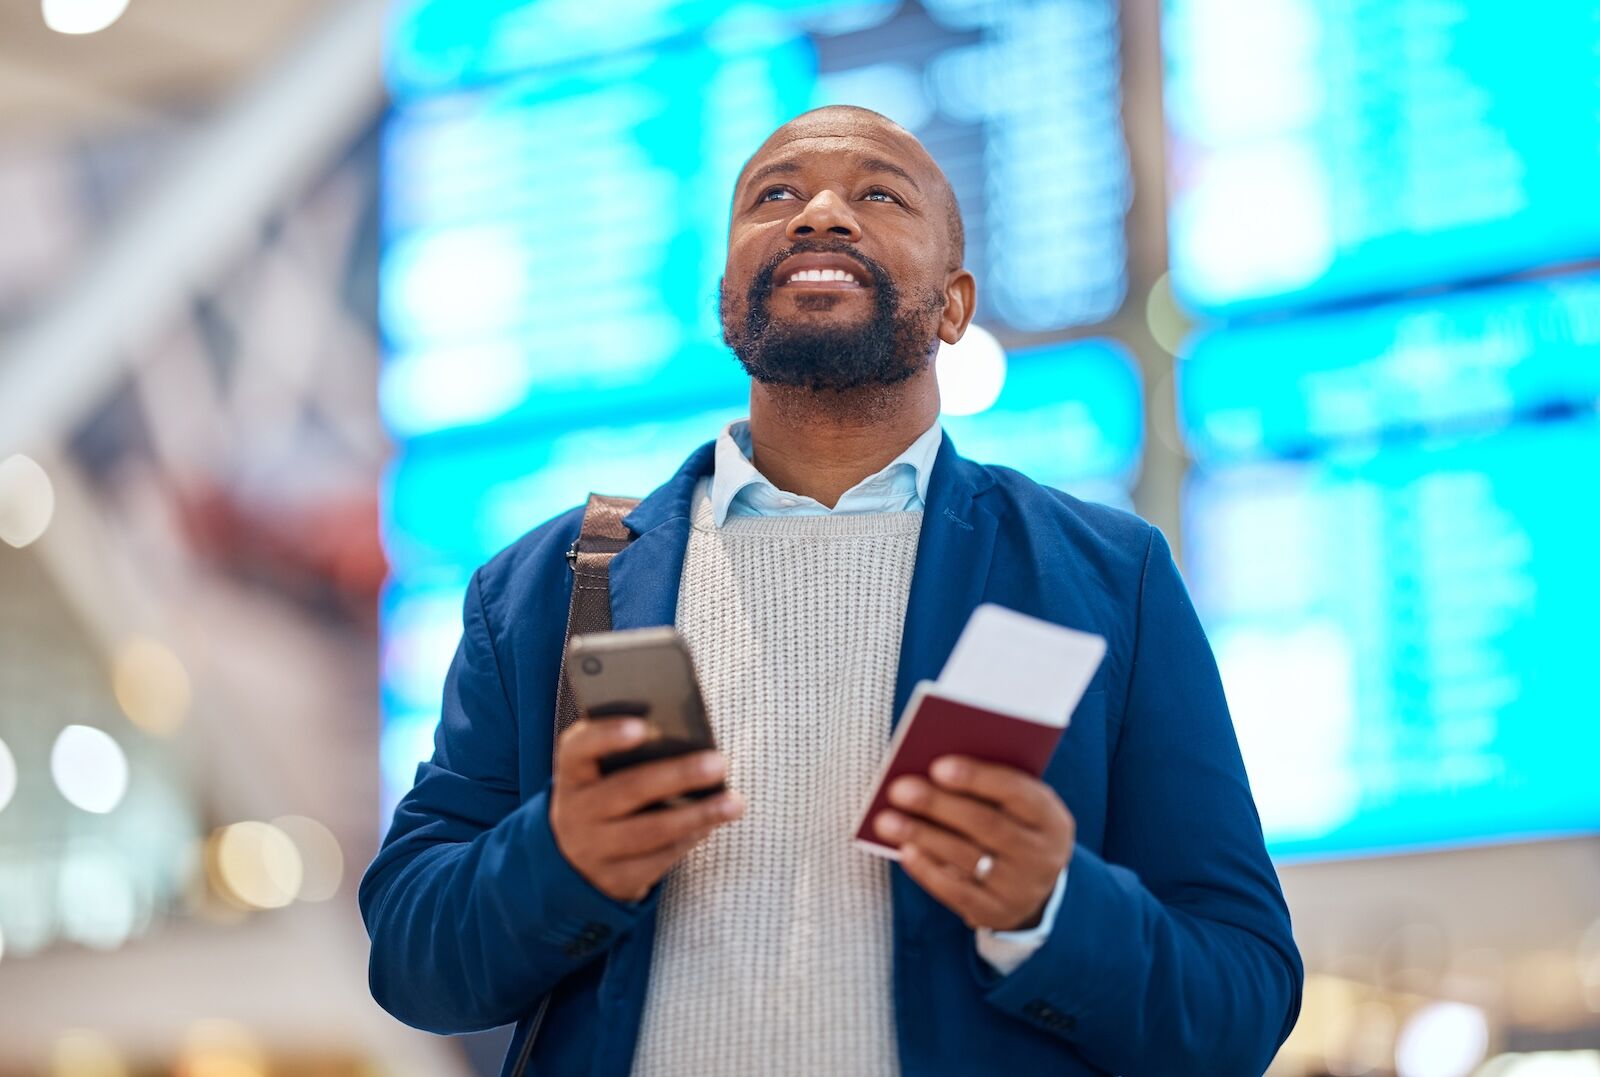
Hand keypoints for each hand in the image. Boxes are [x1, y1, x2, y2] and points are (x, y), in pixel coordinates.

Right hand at [550, 718, 743, 902]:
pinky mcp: (615, 880)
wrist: (574, 860)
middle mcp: (575, 812)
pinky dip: (688, 840)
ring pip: (649, 831)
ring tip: (734, 802)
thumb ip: (630, 754)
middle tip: (719, 762)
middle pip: (628, 790)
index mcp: (572, 774)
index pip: (579, 748)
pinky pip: (657, 860)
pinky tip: (713, 824)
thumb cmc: (605, 795)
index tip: (643, 726)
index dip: (607, 735)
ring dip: (697, 815)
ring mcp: (592, 850)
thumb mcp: (601, 774)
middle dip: (677, 775)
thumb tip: (686, 737)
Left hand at [873, 755, 1074, 930]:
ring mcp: (1020, 888)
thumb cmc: (1013, 827)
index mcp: (1051, 818)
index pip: (1017, 792)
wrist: (1034, 886)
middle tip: (899, 789)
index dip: (977, 778)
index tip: (937, 766)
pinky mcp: (995, 913)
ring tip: (887, 820)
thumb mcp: (1017, 807)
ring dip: (922, 835)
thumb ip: (989, 787)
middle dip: (939, 805)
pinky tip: (905, 851)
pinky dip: (928, 870)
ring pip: (967, 857)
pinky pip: (957, 892)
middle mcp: (1042, 855)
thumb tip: (931, 770)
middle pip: (986, 825)